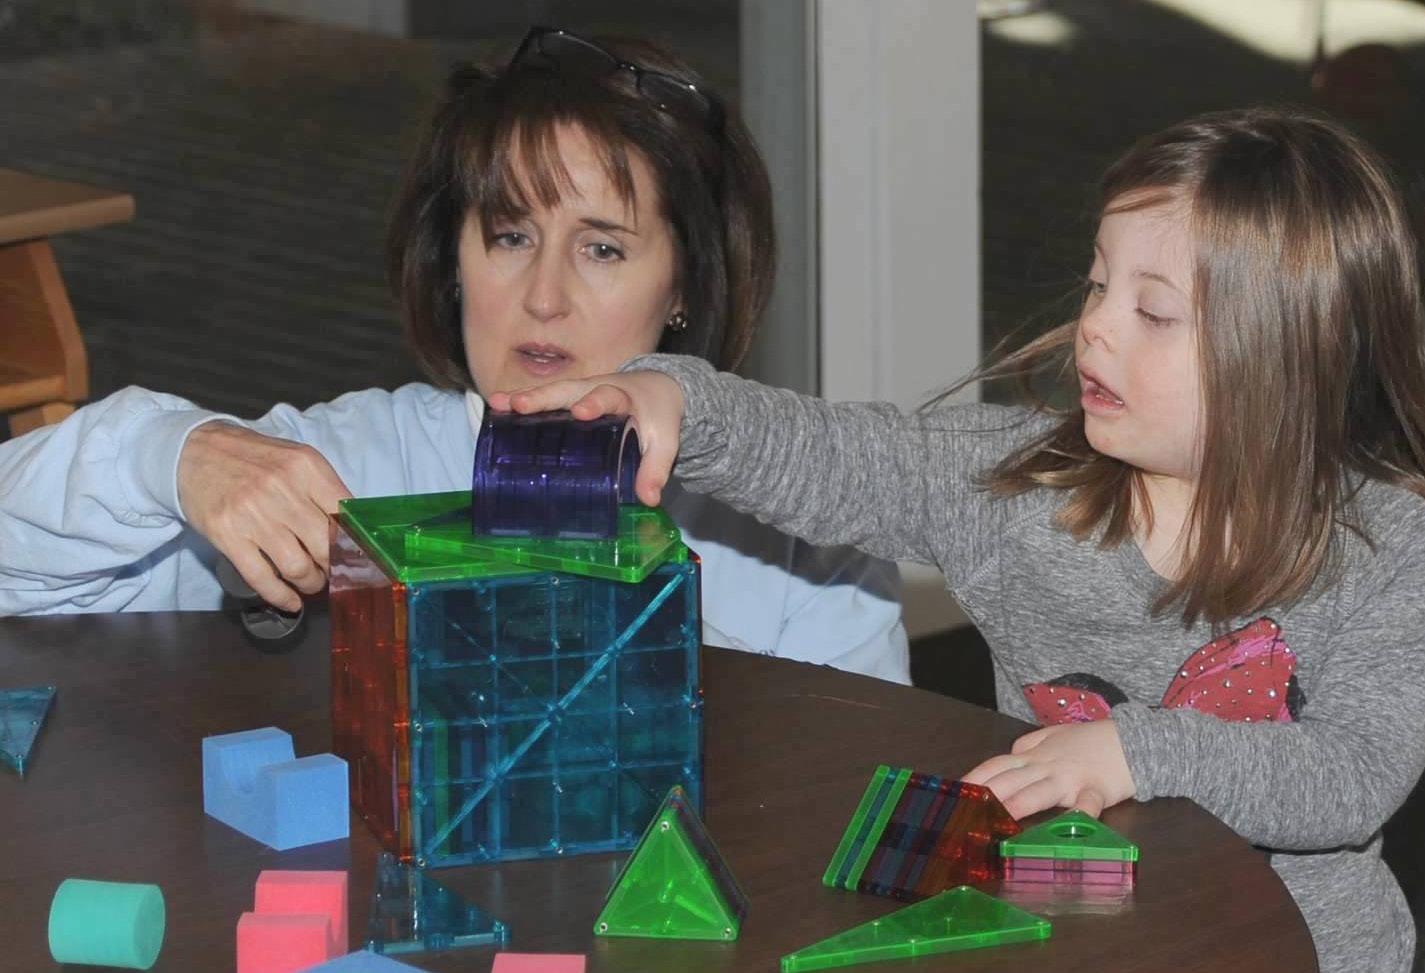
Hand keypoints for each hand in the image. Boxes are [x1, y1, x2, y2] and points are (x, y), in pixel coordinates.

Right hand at [178, 422, 351, 611]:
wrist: (191, 451)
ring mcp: (253, 514)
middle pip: (325, 546)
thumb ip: (323, 490)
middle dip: (334, 568)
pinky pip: (261, 577)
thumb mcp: (295, 459)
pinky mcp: (227, 535)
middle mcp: (282, 490)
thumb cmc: (251, 458)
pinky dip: (280, 596)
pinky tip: (290, 601)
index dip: (355, 544)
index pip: (345, 515)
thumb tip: (351, 529)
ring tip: (311, 582)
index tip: (357, 557)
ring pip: (297, 566)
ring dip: (310, 583)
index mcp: (306, 467)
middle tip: (333, 572)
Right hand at [487, 371, 684, 505]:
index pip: (608, 397)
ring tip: (497, 403)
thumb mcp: (665, 443)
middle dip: (544, 397)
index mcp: (622, 396)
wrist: (657, 391)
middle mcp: (596, 389)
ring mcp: (578, 393)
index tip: (582, 411)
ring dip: (524, 398)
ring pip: (550, 394)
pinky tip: (497, 409)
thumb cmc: (658, 417)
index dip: (595, 403)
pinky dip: (521, 404)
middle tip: (520, 404)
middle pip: (567, 391)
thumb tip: (648, 500)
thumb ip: (655, 469)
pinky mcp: (568, 401)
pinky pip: (544, 401)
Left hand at [961, 720, 1134, 819]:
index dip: (976, 777)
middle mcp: (1047, 766)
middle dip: (987, 794)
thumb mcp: (1057, 734)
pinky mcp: (1096, 789)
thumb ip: (1031, 742)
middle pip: (1010, 780)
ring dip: (1019, 803)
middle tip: (965, 809)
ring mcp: (1070, 778)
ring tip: (1001, 816)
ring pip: (1040, 791)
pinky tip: (1073, 822)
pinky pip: (1087, 802)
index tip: (956, 791)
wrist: (1134, 740)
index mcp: (1035, 755)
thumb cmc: (1094, 741)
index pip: (998, 765)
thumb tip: (1012, 753)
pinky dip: (1081, 812)